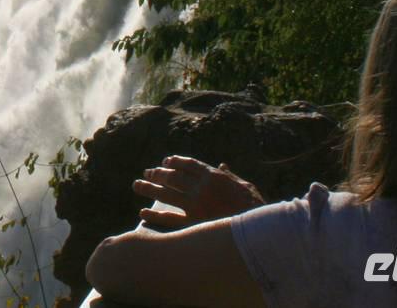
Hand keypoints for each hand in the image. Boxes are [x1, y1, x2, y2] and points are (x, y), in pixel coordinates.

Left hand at [133, 155, 264, 229]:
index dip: (175, 161)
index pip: (189, 164)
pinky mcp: (194, 225)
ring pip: (167, 194)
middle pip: (174, 177)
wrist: (260, 234)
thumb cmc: (256, 208)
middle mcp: (202, 188)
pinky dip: (154, 215)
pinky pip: (169, 219)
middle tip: (147, 173)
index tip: (165, 161)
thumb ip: (230, 176)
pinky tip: (143, 212)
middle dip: (158, 174)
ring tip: (136, 185)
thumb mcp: (245, 186)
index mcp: (215, 176)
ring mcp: (197, 206)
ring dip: (149, 188)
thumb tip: (222, 165)